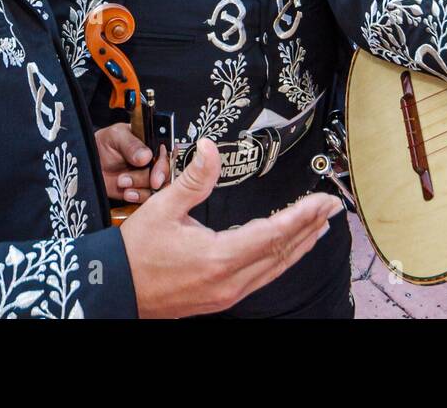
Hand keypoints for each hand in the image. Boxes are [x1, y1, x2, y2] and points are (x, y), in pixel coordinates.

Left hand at [95, 123, 169, 203]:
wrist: (89, 162)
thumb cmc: (103, 144)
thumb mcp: (115, 136)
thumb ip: (131, 144)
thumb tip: (146, 155)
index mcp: (152, 143)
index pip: (167, 154)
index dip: (163, 166)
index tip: (156, 176)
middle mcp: (153, 161)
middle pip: (165, 173)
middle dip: (150, 179)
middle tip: (132, 179)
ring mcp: (146, 176)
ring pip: (156, 188)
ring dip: (140, 188)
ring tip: (122, 181)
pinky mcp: (140, 190)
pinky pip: (147, 198)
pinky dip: (137, 197)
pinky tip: (126, 192)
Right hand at [121, 139, 341, 317]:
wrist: (114, 289)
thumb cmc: (135, 252)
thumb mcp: (162, 208)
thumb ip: (194, 179)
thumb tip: (210, 148)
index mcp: (218, 256)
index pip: (273, 233)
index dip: (302, 215)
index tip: (323, 200)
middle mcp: (229, 280)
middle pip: (281, 252)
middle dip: (310, 227)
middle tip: (332, 207)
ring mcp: (227, 293)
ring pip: (275, 268)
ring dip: (300, 245)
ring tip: (320, 225)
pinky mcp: (222, 298)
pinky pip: (262, 277)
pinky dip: (281, 259)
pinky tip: (289, 249)